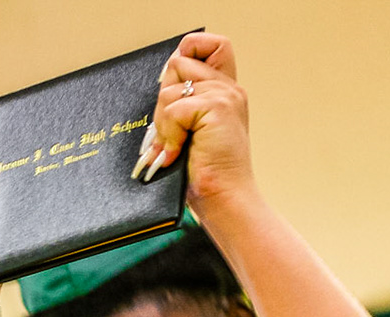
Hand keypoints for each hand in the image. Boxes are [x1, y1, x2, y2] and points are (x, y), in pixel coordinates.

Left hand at [131, 33, 254, 212]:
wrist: (225, 200)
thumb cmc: (207, 174)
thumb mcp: (195, 131)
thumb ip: (185, 103)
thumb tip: (160, 87)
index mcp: (226, 91)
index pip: (208, 44)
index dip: (186, 54)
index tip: (177, 91)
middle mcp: (229, 88)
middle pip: (178, 62)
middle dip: (165, 98)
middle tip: (173, 131)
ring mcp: (224, 96)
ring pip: (170, 87)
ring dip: (164, 122)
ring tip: (175, 147)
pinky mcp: (217, 107)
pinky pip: (173, 108)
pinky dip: (169, 135)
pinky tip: (177, 153)